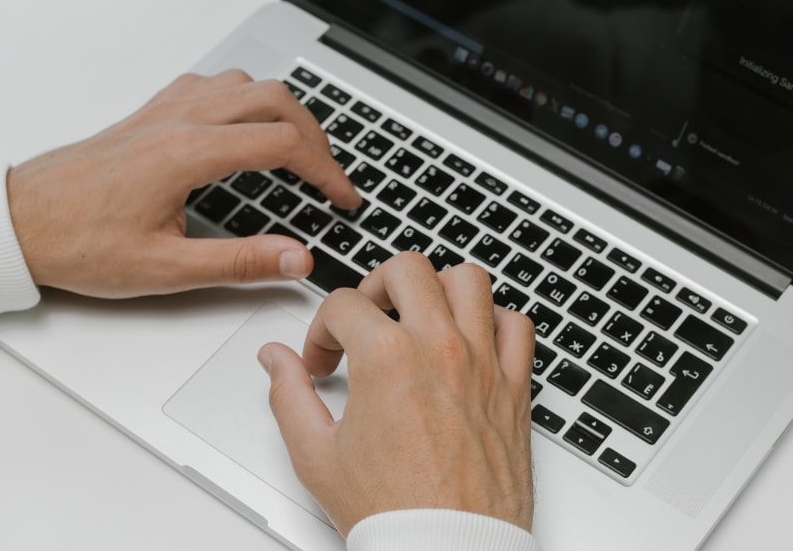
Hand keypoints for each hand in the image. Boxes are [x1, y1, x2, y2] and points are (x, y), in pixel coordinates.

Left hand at [7, 69, 359, 297]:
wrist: (18, 222)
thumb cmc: (79, 243)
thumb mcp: (166, 269)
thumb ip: (240, 262)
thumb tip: (296, 258)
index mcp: (189, 153)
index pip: (284, 144)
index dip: (326, 171)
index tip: (343, 197)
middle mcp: (180, 119)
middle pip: (275, 99)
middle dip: (316, 135)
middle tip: (329, 173)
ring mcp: (164, 110)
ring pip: (246, 84)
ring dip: (283, 110)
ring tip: (298, 148)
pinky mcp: (149, 113)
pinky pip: (211, 84)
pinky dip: (244, 99)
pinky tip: (243, 126)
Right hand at [259, 252, 536, 536]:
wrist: (447, 548)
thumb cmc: (392, 512)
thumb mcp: (316, 455)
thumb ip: (289, 395)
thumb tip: (276, 360)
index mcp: (387, 359)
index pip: (343, 304)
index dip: (320, 330)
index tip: (324, 360)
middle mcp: (439, 349)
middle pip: (407, 269)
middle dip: (376, 286)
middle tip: (368, 320)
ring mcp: (483, 363)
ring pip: (469, 280)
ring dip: (439, 289)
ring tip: (419, 316)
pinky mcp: (514, 386)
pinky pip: (517, 325)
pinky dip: (495, 322)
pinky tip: (472, 341)